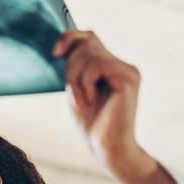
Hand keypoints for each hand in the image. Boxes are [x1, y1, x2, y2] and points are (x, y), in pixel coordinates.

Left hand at [54, 30, 178, 183]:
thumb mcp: (76, 89)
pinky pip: (96, 66)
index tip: (55, 53)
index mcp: (109, 66)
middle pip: (85, 44)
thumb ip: (75, 68)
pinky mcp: (129, 77)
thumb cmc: (90, 122)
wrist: (106, 147)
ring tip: (82, 101)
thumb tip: (64, 45)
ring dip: (76, 80)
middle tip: (73, 95)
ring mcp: (127, 69)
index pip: (89, 36)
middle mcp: (121, 64)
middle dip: (70, 68)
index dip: (69, 37)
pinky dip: (85, 83)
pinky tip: (91, 100)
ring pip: (88, 55)